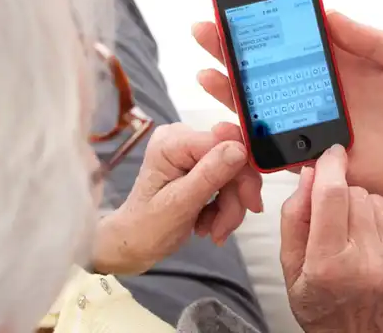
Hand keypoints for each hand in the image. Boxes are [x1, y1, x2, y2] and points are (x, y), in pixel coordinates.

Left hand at [92, 122, 262, 274]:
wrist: (133, 244)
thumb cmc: (147, 228)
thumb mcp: (180, 204)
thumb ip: (210, 174)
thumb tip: (240, 148)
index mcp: (173, 142)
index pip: (227, 142)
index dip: (243, 171)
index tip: (249, 203)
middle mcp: (183, 139)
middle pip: (234, 159)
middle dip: (235, 197)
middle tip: (225, 227)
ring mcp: (190, 152)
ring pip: (234, 174)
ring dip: (230, 207)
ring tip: (213, 231)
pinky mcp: (197, 165)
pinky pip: (227, 181)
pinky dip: (223, 206)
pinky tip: (209, 224)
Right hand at [192, 0, 382, 213]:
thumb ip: (369, 38)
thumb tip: (328, 11)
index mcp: (345, 56)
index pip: (304, 21)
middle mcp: (323, 85)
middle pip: (269, 59)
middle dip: (236, 39)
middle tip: (208, 21)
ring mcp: (316, 119)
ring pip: (262, 99)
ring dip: (231, 82)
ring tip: (206, 64)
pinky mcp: (317, 154)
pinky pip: (274, 144)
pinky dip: (247, 131)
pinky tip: (227, 115)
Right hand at [281, 145, 382, 332]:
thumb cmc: (321, 305)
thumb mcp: (290, 266)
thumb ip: (294, 216)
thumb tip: (311, 174)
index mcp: (329, 263)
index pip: (332, 196)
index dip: (331, 167)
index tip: (331, 153)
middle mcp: (367, 262)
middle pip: (355, 194)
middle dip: (341, 198)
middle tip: (333, 223)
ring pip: (376, 201)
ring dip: (362, 210)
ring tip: (353, 238)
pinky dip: (380, 224)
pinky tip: (371, 246)